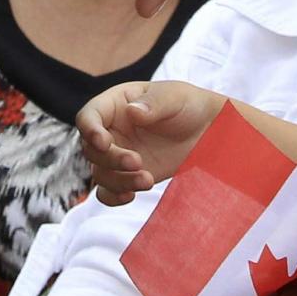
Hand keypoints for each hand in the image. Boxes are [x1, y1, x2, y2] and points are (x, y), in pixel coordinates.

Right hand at [77, 80, 227, 203]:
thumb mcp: (174, 97)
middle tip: (138, 162)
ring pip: (100, 173)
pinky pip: (108, 191)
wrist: (208, 132)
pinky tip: (130, 196)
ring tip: (148, 180)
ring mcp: (118, 155)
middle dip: (111, 159)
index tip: (104, 142)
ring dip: (119, 181)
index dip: (89, 129)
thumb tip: (132, 112)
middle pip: (91, 150)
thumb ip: (154, 103)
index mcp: (115, 105)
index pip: (88, 116)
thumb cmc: (188, 105)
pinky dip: (113, 198)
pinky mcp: (128, 176)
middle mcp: (110, 131)